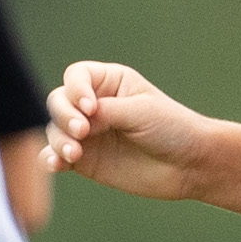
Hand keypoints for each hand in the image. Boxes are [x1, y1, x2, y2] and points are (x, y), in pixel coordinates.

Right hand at [41, 60, 216, 199]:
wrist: (189, 165)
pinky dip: (51, 158)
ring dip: (59, 140)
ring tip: (74, 154)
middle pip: (59, 101)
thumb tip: (74, 119)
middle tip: (83, 132)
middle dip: (65, 116)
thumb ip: (106, 111)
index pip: (77, 76)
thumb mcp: (140, 112)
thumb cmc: (172, 128)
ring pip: (55, 129)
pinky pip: (56, 156)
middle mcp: (94, 105)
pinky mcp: (85, 160)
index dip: (76, 89)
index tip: (90, 107)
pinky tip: (56, 165)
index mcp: (110, 82)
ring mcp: (88, 133)